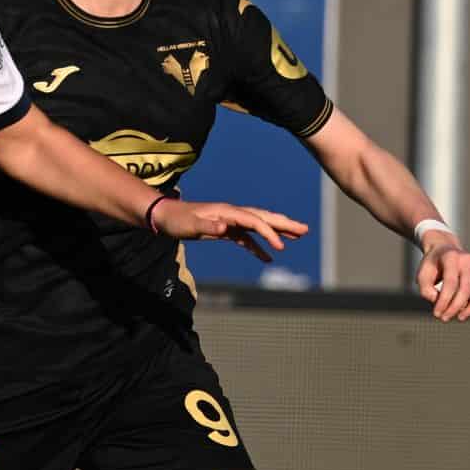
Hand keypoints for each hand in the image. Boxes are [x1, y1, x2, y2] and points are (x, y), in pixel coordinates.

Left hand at [156, 200, 308, 263]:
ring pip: (259, 226)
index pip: (254, 221)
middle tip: (305, 230)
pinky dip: (258, 246)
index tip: (280, 247)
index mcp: (227, 212)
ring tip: (297, 237)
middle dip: (284, 224)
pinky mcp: (225, 230)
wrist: (164, 216)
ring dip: (277, 231)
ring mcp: (230, 221)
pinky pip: (247, 238)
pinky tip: (267, 257)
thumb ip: (208, 228)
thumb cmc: (177, 220)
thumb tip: (225, 229)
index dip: (269, 232)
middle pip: (264, 218)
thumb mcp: (190, 225)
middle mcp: (232, 214)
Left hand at [417, 237, 469, 320]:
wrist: (443, 248)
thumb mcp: (422, 275)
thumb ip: (426, 291)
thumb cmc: (432, 265)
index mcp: (451, 257)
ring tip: (460, 317)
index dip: (444, 301)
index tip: (437, 314)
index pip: (450, 283)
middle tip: (445, 318)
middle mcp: (468, 258)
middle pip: (466, 289)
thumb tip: (439, 302)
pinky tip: (465, 309)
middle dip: (455, 307)